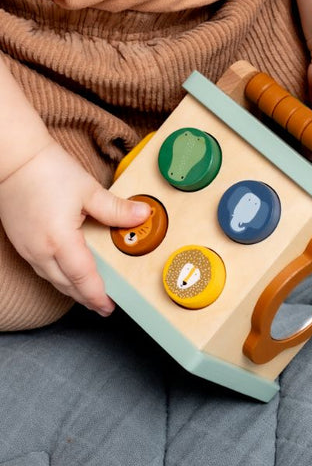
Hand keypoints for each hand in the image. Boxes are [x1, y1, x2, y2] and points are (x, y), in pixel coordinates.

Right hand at [0, 140, 150, 315]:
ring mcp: (28, 248)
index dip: (97, 296)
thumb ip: (116, 209)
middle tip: (103, 306)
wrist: (13, 158)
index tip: (109, 307)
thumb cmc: (47, 170)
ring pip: (53, 279)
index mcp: (60, 241)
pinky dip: (58, 277)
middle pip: (67, 285)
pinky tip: (67, 274)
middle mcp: (40, 251)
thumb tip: (144, 215)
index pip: (83, 278)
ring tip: (89, 294)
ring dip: (71, 289)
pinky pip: (42, 269)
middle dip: (86, 298)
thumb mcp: (88, 190)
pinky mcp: (21, 242)